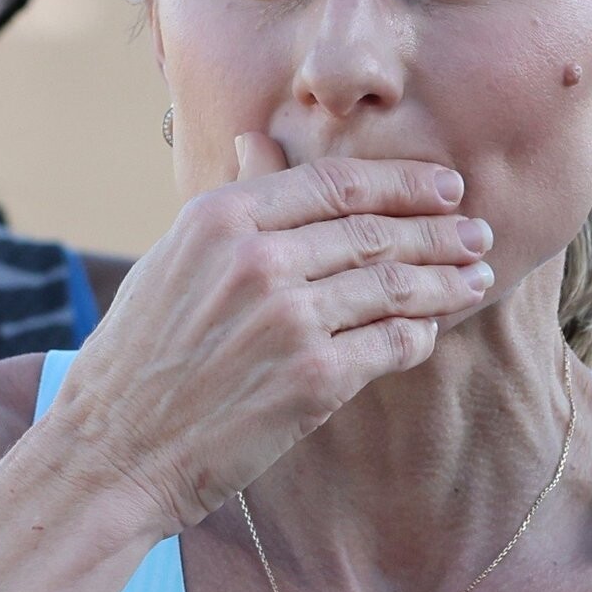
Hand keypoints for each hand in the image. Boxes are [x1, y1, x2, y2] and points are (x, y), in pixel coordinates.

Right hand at [40, 135, 494, 532]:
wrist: (114, 451)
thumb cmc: (137, 358)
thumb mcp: (170, 259)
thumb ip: (230, 206)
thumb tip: (259, 141)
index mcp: (221, 218)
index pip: (336, 185)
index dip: (402, 183)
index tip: (444, 187)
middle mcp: (259, 259)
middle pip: (375, 233)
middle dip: (438, 231)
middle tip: (477, 233)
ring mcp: (289, 319)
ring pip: (393, 288)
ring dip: (445, 281)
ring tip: (476, 277)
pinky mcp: (313, 379)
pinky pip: (389, 345)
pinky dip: (417, 335)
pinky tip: (432, 330)